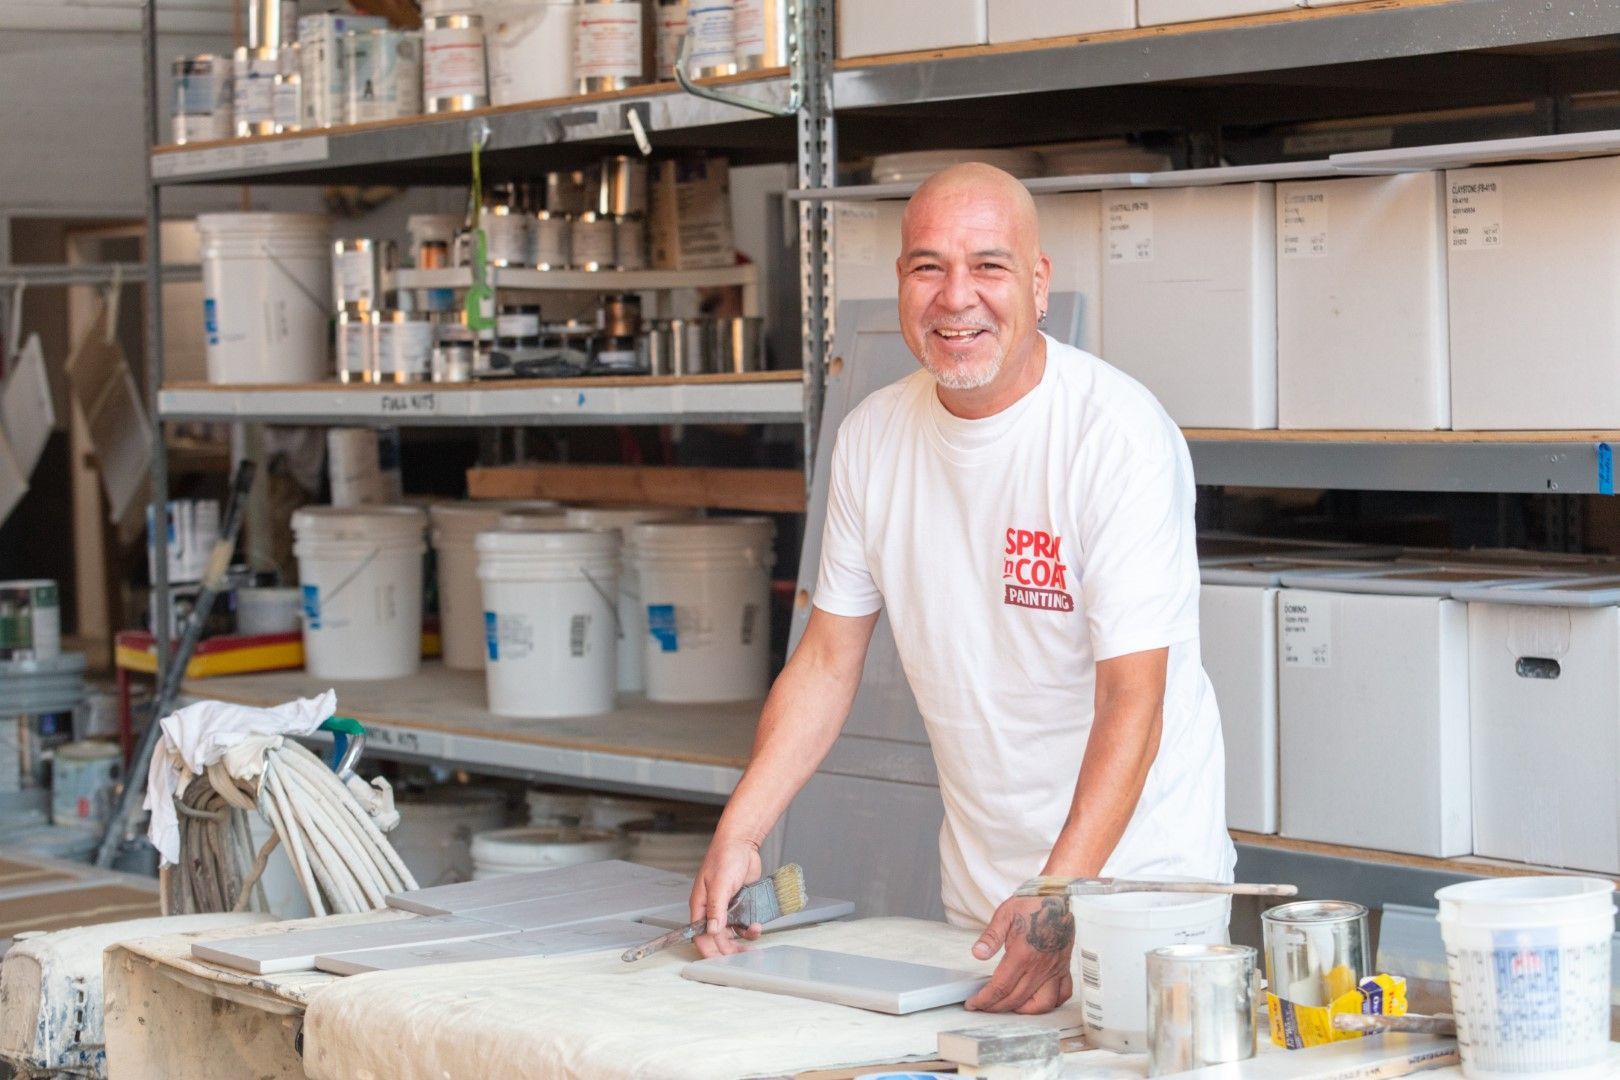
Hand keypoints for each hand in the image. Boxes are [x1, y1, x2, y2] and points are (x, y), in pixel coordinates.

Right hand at [690, 833, 763, 957]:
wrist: (743, 842)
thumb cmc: (724, 856)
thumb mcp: (719, 883)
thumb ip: (716, 908)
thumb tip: (712, 930)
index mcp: (700, 905)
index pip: (700, 935)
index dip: (710, 949)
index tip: (721, 961)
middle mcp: (712, 909)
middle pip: (717, 937)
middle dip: (729, 948)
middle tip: (743, 955)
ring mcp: (727, 907)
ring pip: (732, 932)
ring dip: (742, 937)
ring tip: (754, 934)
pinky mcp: (740, 903)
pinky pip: (743, 921)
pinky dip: (750, 926)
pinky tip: (756, 925)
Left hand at [965, 896, 1075, 1014]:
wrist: (1059, 895)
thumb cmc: (1033, 903)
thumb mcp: (1005, 915)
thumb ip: (991, 937)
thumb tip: (978, 953)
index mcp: (1023, 954)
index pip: (1000, 986)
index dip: (985, 999)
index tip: (974, 1003)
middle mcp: (1040, 967)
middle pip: (1016, 999)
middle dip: (996, 1007)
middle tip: (983, 1006)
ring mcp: (1055, 969)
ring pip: (1041, 1003)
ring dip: (1023, 1010)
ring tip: (1008, 1007)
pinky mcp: (1064, 967)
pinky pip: (1062, 994)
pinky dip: (1051, 1003)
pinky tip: (1038, 1001)